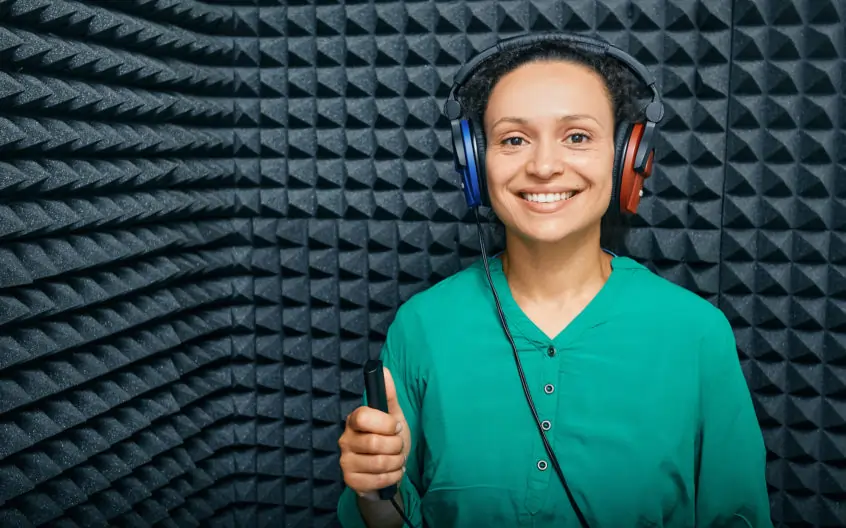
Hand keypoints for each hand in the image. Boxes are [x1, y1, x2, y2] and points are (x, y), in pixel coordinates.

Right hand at [339, 367, 410, 500]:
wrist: (386, 470)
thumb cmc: (388, 440)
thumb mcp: (392, 416)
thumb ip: (388, 394)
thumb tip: (383, 368)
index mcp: (354, 420)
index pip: (363, 416)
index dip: (385, 423)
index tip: (395, 427)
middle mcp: (345, 440)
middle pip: (375, 442)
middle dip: (396, 446)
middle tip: (398, 447)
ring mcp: (346, 462)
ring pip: (379, 463)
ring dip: (397, 462)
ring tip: (397, 460)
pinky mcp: (350, 481)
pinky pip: (378, 480)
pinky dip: (393, 477)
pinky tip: (393, 472)